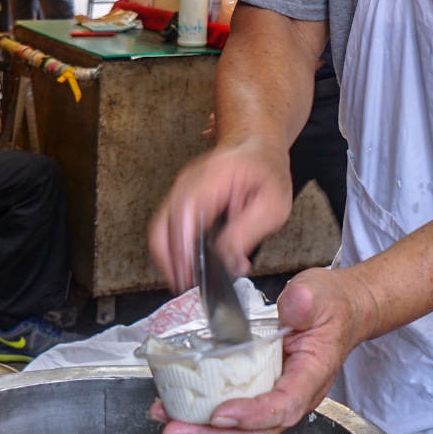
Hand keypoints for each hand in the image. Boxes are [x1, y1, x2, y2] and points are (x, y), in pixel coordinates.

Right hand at [148, 139, 296, 291]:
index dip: (182, 247)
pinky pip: (168, 230)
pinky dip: (175, 251)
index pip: (184, 213)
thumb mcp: (272, 206)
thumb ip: (246, 234)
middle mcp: (188, 183)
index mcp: (214, 178)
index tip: (189, 273)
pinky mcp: (180, 202)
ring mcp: (180, 192)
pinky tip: (190, 266)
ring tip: (188, 281)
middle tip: (186, 286)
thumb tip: (227, 264)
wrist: (256, 148)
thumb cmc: (266, 172)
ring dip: (170, 260)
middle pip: (161, 226)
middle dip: (169, 262)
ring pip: (160, 231)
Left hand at [150, 267, 376, 433]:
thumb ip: (306, 301)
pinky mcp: (261, 393)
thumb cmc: (331, 307)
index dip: (253, 415)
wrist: (340, 312)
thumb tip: (293, 306)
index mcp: (313, 374)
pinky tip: (177, 409)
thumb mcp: (320, 294)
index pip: (285, 405)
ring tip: (170, 425)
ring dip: (204, 433)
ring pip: (243, 431)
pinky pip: (235, 414)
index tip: (221, 414)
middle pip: (258, 432)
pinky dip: (205, 418)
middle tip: (178, 431)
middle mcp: (296, 395)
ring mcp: (277, 397)